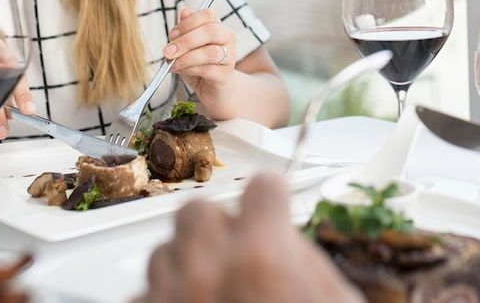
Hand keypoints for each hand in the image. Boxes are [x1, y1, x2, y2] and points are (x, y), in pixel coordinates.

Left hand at [141, 173, 361, 302]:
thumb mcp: (334, 299)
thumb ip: (309, 261)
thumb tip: (288, 240)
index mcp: (261, 257)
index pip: (263, 187)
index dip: (273, 199)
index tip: (274, 208)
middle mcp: (206, 270)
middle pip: (197, 212)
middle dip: (217, 228)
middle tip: (237, 257)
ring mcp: (168, 297)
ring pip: (164, 252)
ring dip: (187, 266)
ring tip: (212, 293)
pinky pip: (145, 294)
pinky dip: (165, 300)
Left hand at [163, 6, 237, 115]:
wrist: (212, 89)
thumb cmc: (198, 64)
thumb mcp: (188, 45)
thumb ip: (186, 29)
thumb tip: (184, 11)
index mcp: (218, 26)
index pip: (208, 15)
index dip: (188, 23)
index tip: (172, 34)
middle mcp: (228, 39)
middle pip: (211, 31)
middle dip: (185, 41)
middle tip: (167, 51)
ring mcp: (230, 57)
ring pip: (210, 52)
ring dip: (187, 58)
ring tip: (172, 64)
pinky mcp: (226, 75)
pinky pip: (208, 70)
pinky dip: (190, 70)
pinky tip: (179, 71)